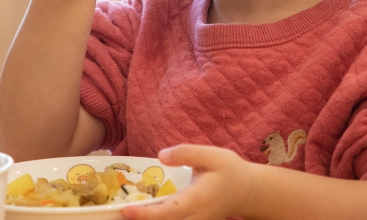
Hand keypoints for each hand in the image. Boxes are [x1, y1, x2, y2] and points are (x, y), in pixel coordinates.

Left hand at [121, 145, 256, 219]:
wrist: (248, 191)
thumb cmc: (230, 171)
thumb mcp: (212, 155)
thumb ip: (186, 153)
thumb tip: (161, 156)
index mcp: (198, 200)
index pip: (168, 212)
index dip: (145, 215)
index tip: (126, 211)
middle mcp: (196, 219)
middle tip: (118, 214)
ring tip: (128, 214)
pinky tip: (144, 214)